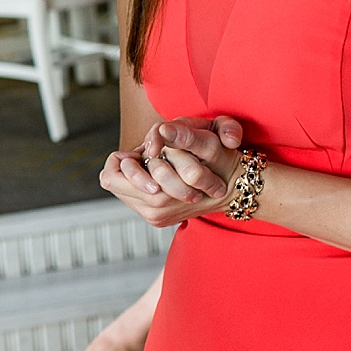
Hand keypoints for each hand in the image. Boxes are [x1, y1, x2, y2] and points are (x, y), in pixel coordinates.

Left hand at [102, 115, 244, 226]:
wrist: (238, 189)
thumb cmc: (223, 163)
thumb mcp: (207, 143)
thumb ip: (183, 137)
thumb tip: (161, 131)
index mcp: (159, 196)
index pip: (112, 176)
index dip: (122, 159)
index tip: (141, 151)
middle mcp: (153, 212)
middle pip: (113, 183)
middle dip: (127, 166)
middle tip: (148, 155)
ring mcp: (154, 217)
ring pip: (122, 191)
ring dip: (134, 175)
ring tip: (156, 164)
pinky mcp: (157, 219)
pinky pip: (133, 198)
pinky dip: (142, 184)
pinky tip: (159, 176)